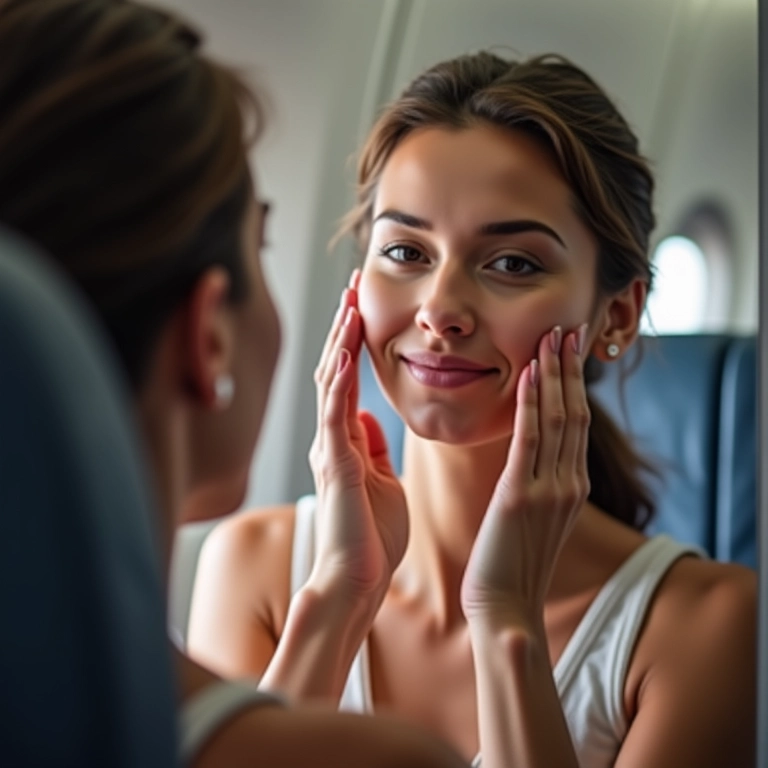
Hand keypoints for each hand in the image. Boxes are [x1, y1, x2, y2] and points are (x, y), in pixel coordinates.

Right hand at [307, 271, 408, 608]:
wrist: (356, 582)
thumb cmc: (370, 539)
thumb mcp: (381, 480)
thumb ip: (372, 447)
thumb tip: (370, 417)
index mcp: (347, 442)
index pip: (347, 379)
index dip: (354, 341)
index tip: (364, 306)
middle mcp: (333, 439)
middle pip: (333, 370)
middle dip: (344, 327)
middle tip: (354, 287)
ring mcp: (330, 450)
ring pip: (329, 384)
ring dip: (339, 342)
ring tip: (349, 305)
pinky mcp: (334, 465)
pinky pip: (334, 416)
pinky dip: (338, 383)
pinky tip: (344, 353)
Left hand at [460, 324, 589, 627]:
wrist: (506, 607)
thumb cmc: (512, 564)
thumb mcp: (534, 519)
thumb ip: (537, 484)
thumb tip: (529, 457)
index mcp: (570, 487)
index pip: (576, 424)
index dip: (574, 384)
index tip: (568, 350)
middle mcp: (567, 483)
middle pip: (573, 412)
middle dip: (570, 368)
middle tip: (567, 328)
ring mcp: (549, 488)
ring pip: (557, 417)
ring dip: (554, 373)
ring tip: (552, 335)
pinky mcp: (521, 495)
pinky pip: (528, 438)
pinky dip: (532, 402)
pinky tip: (529, 372)